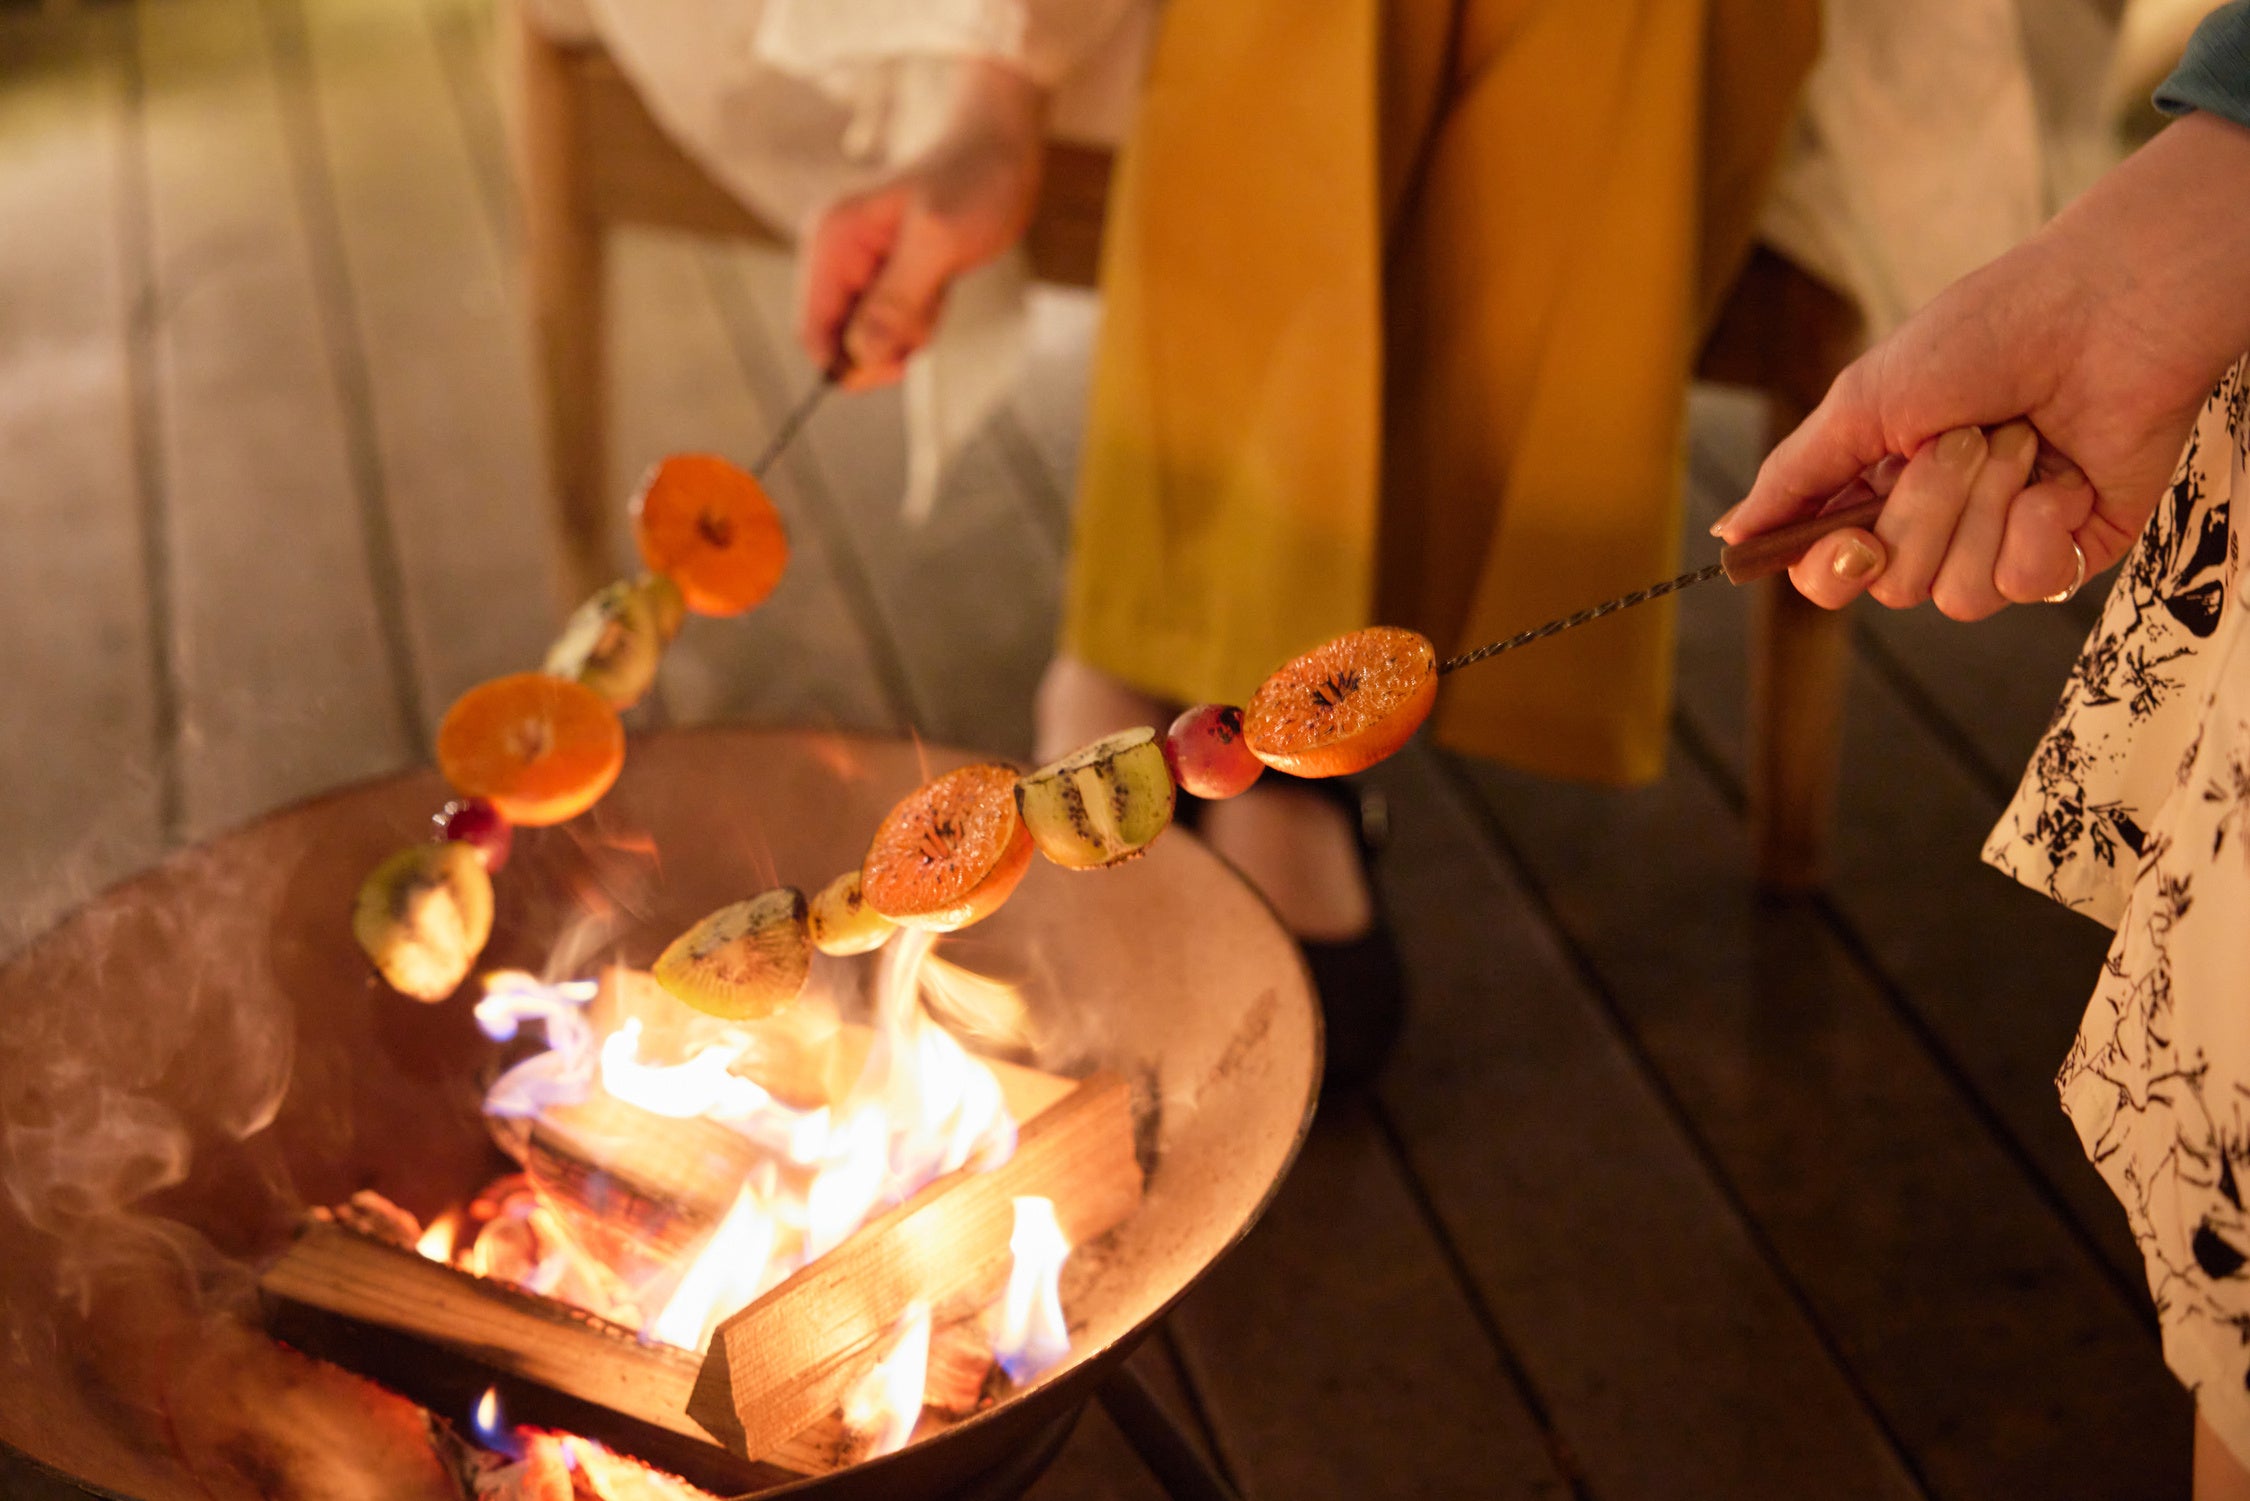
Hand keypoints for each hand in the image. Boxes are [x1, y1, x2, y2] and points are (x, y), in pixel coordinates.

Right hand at [797, 60, 1047, 390]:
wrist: (999, 150)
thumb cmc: (973, 183)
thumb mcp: (938, 243)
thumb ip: (896, 301)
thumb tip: (860, 355)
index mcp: (831, 242)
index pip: (811, 331)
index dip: (848, 362)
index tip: (898, 364)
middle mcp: (835, 255)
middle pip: (840, 340)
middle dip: (887, 343)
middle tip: (928, 307)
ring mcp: (859, 267)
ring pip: (870, 337)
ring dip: (910, 330)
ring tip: (938, 285)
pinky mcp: (886, 276)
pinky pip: (892, 324)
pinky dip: (920, 321)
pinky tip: (939, 287)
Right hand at [1715, 113, 2249, 617]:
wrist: (2108, 311)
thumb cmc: (1988, 333)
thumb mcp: (1864, 400)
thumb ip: (1793, 478)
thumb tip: (1729, 537)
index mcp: (1878, 485)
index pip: (1829, 572)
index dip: (1833, 569)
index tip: (1853, 541)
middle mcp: (1936, 522)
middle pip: (1892, 585)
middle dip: (1925, 510)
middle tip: (1961, 438)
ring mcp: (2003, 540)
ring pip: (1956, 595)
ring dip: (1984, 509)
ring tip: (2019, 441)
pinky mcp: (2070, 549)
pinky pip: (2026, 585)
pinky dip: (2038, 525)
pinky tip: (2062, 475)